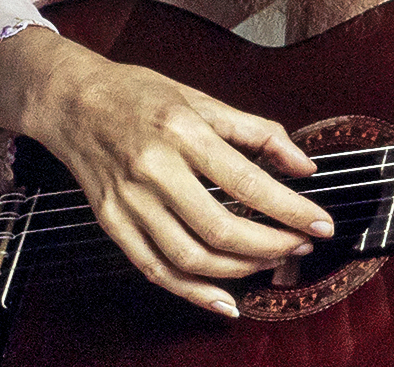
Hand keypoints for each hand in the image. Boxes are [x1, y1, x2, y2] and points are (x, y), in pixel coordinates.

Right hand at [0, 26, 332, 316]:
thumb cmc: (139, 94)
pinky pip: (156, 270)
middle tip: (301, 245)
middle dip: (271, 245)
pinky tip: (224, 299)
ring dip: (240, 270)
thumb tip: (303, 166)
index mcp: (183, 132)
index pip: (248, 182)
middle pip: (220, 228)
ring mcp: (129, 202)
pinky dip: (194, 292)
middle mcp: (154, 171)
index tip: (321, 224)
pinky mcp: (112, 223)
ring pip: (190, 257)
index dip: (291, 210)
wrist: (71, 100)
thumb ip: (258, 131)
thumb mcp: (203, 98)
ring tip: (271, 262)